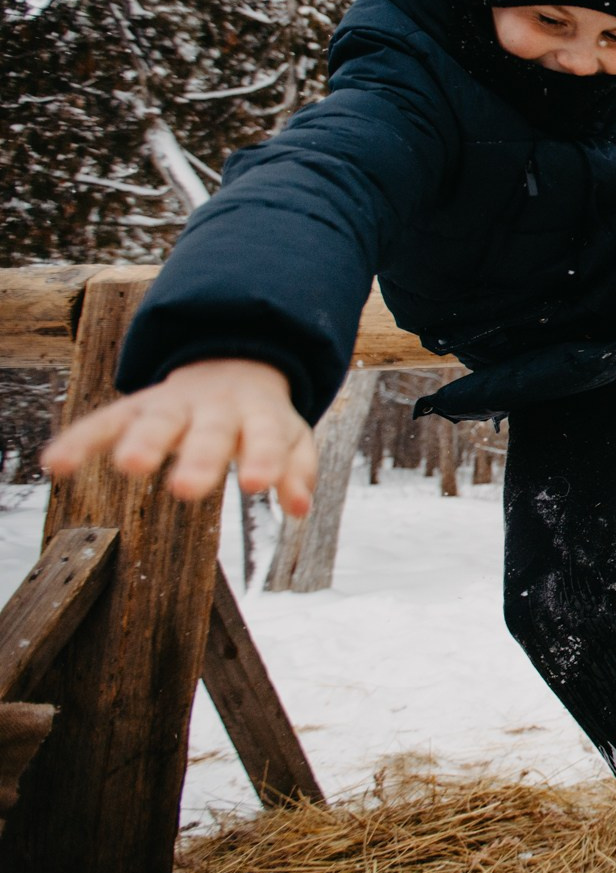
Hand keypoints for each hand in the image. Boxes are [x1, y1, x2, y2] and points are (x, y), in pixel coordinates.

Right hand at [41, 358, 318, 516]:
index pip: (264, 437)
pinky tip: (56, 464)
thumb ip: (297, 470)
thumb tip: (302, 509)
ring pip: (158, 422)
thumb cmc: (263, 417)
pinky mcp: (136, 408)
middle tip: (187, 489)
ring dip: (142, 443)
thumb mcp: (291, 437)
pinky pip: (105, 420)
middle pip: (209, 432)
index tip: (257, 485)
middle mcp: (215, 408)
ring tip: (129, 467)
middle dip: (198, 459)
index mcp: (258, 414)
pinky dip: (81, 439)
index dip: (262, 459)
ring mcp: (174, 406)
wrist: (233, 364)